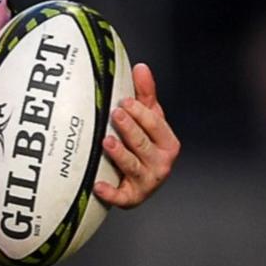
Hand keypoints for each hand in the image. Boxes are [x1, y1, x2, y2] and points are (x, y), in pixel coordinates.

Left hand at [92, 62, 179, 208]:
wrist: (140, 182)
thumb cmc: (145, 148)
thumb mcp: (148, 121)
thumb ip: (145, 96)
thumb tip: (141, 67)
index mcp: (167, 143)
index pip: (154, 125)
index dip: (140, 113)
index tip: (123, 101)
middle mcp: (161, 163)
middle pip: (143, 143)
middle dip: (130, 128)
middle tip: (115, 114)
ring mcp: (147, 182)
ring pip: (132, 166)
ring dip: (120, 154)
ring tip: (107, 141)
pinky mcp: (131, 198)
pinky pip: (120, 197)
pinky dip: (110, 192)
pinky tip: (98, 186)